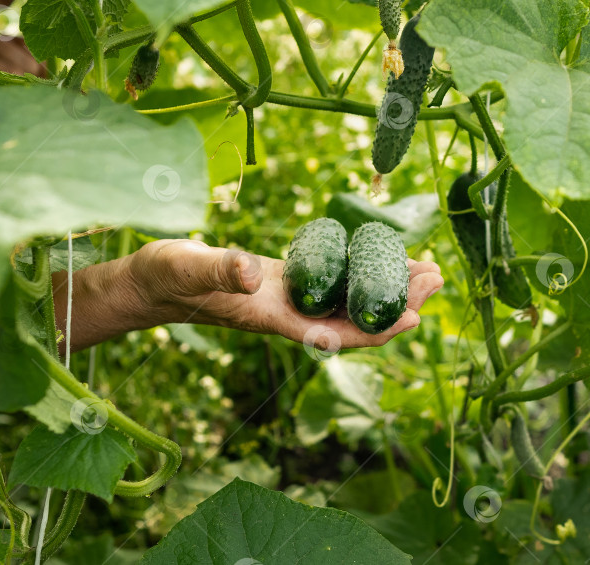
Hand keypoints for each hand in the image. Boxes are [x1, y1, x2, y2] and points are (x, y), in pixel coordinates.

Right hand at [129, 239, 443, 348]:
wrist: (152, 281)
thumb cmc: (167, 278)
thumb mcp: (190, 269)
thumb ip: (220, 271)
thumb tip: (253, 274)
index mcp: (274, 318)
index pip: (338, 334)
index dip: (379, 329)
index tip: (418, 316)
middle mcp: (289, 314)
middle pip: (354, 317)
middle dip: (398, 303)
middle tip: (437, 276)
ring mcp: (290, 299)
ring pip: (348, 300)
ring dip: (387, 287)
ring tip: (424, 266)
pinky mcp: (286, 281)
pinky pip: (333, 282)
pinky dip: (360, 271)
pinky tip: (380, 255)